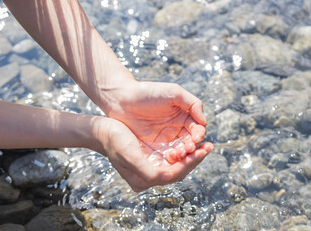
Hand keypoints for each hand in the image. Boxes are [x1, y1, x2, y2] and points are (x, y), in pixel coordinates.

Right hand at [89, 117, 212, 191]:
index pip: (173, 175)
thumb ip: (148, 170)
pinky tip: (190, 142)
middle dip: (194, 160)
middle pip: (178, 171)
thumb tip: (166, 177)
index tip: (202, 151)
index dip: (189, 164)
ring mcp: (150, 168)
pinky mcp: (151, 158)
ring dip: (191, 155)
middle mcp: (148, 177)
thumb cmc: (114, 140)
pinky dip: (183, 150)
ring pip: (177, 165)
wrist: (102, 130)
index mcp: (143, 180)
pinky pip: (172, 157)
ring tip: (204, 145)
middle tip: (209, 147)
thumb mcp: (129, 154)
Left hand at [105, 80, 212, 162]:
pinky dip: (170, 159)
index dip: (199, 135)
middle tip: (187, 150)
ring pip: (180, 152)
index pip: (197, 129)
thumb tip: (205, 122)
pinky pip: (166, 156)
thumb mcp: (174, 92)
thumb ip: (193, 103)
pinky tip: (169, 158)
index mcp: (184, 116)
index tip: (196, 138)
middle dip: (192, 148)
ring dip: (182, 155)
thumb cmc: (148, 92)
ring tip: (178, 154)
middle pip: (191, 143)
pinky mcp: (154, 147)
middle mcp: (177, 129)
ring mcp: (166, 139)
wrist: (121, 99)